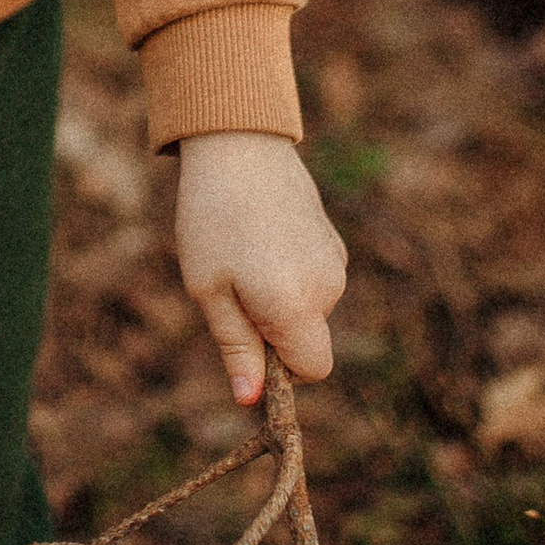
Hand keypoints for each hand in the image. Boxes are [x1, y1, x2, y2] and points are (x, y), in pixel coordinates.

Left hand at [176, 132, 348, 404]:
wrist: (239, 145)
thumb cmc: (213, 220)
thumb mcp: (210, 290)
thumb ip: (236, 348)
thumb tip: (251, 400)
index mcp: (298, 306)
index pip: (314, 370)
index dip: (281, 369)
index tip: (247, 339)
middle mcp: (329, 287)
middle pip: (309, 339)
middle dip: (274, 331)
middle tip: (231, 287)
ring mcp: (335, 260)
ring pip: (310, 307)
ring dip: (280, 298)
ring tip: (242, 252)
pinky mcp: (332, 239)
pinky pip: (313, 277)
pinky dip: (290, 272)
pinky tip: (260, 235)